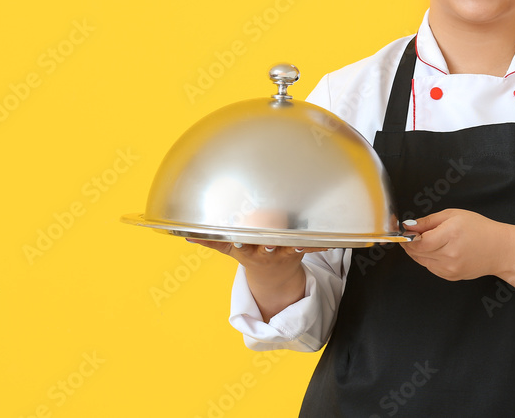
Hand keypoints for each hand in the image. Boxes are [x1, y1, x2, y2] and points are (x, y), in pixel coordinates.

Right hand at [186, 239, 329, 319]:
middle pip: (265, 245)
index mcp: (246, 250)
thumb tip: (184, 234)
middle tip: (269, 236)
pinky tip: (329, 241)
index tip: (238, 239)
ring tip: (300, 237)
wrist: (274, 278)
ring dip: (294, 242)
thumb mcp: (230, 250)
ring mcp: (282, 253)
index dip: (239, 242)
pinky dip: (319, 244)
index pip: (240, 245)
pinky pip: (310, 247)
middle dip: (267, 241)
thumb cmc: (251, 254)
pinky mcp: (298, 251)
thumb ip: (211, 241)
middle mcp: (264, 252)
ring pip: (287, 245)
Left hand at [400, 209, 506, 280]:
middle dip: (410, 244)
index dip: (408, 238)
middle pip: (417, 253)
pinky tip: (439, 251)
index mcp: (451, 234)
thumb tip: (408, 226)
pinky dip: (429, 259)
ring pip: (421, 261)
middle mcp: (450, 254)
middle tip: (413, 235)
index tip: (405, 232)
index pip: (419, 242)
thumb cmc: (479, 229)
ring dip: (418, 252)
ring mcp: (450, 268)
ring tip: (429, 241)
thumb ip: (428, 221)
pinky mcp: (451, 276)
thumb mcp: (453, 215)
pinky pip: (430, 268)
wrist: (499, 249)